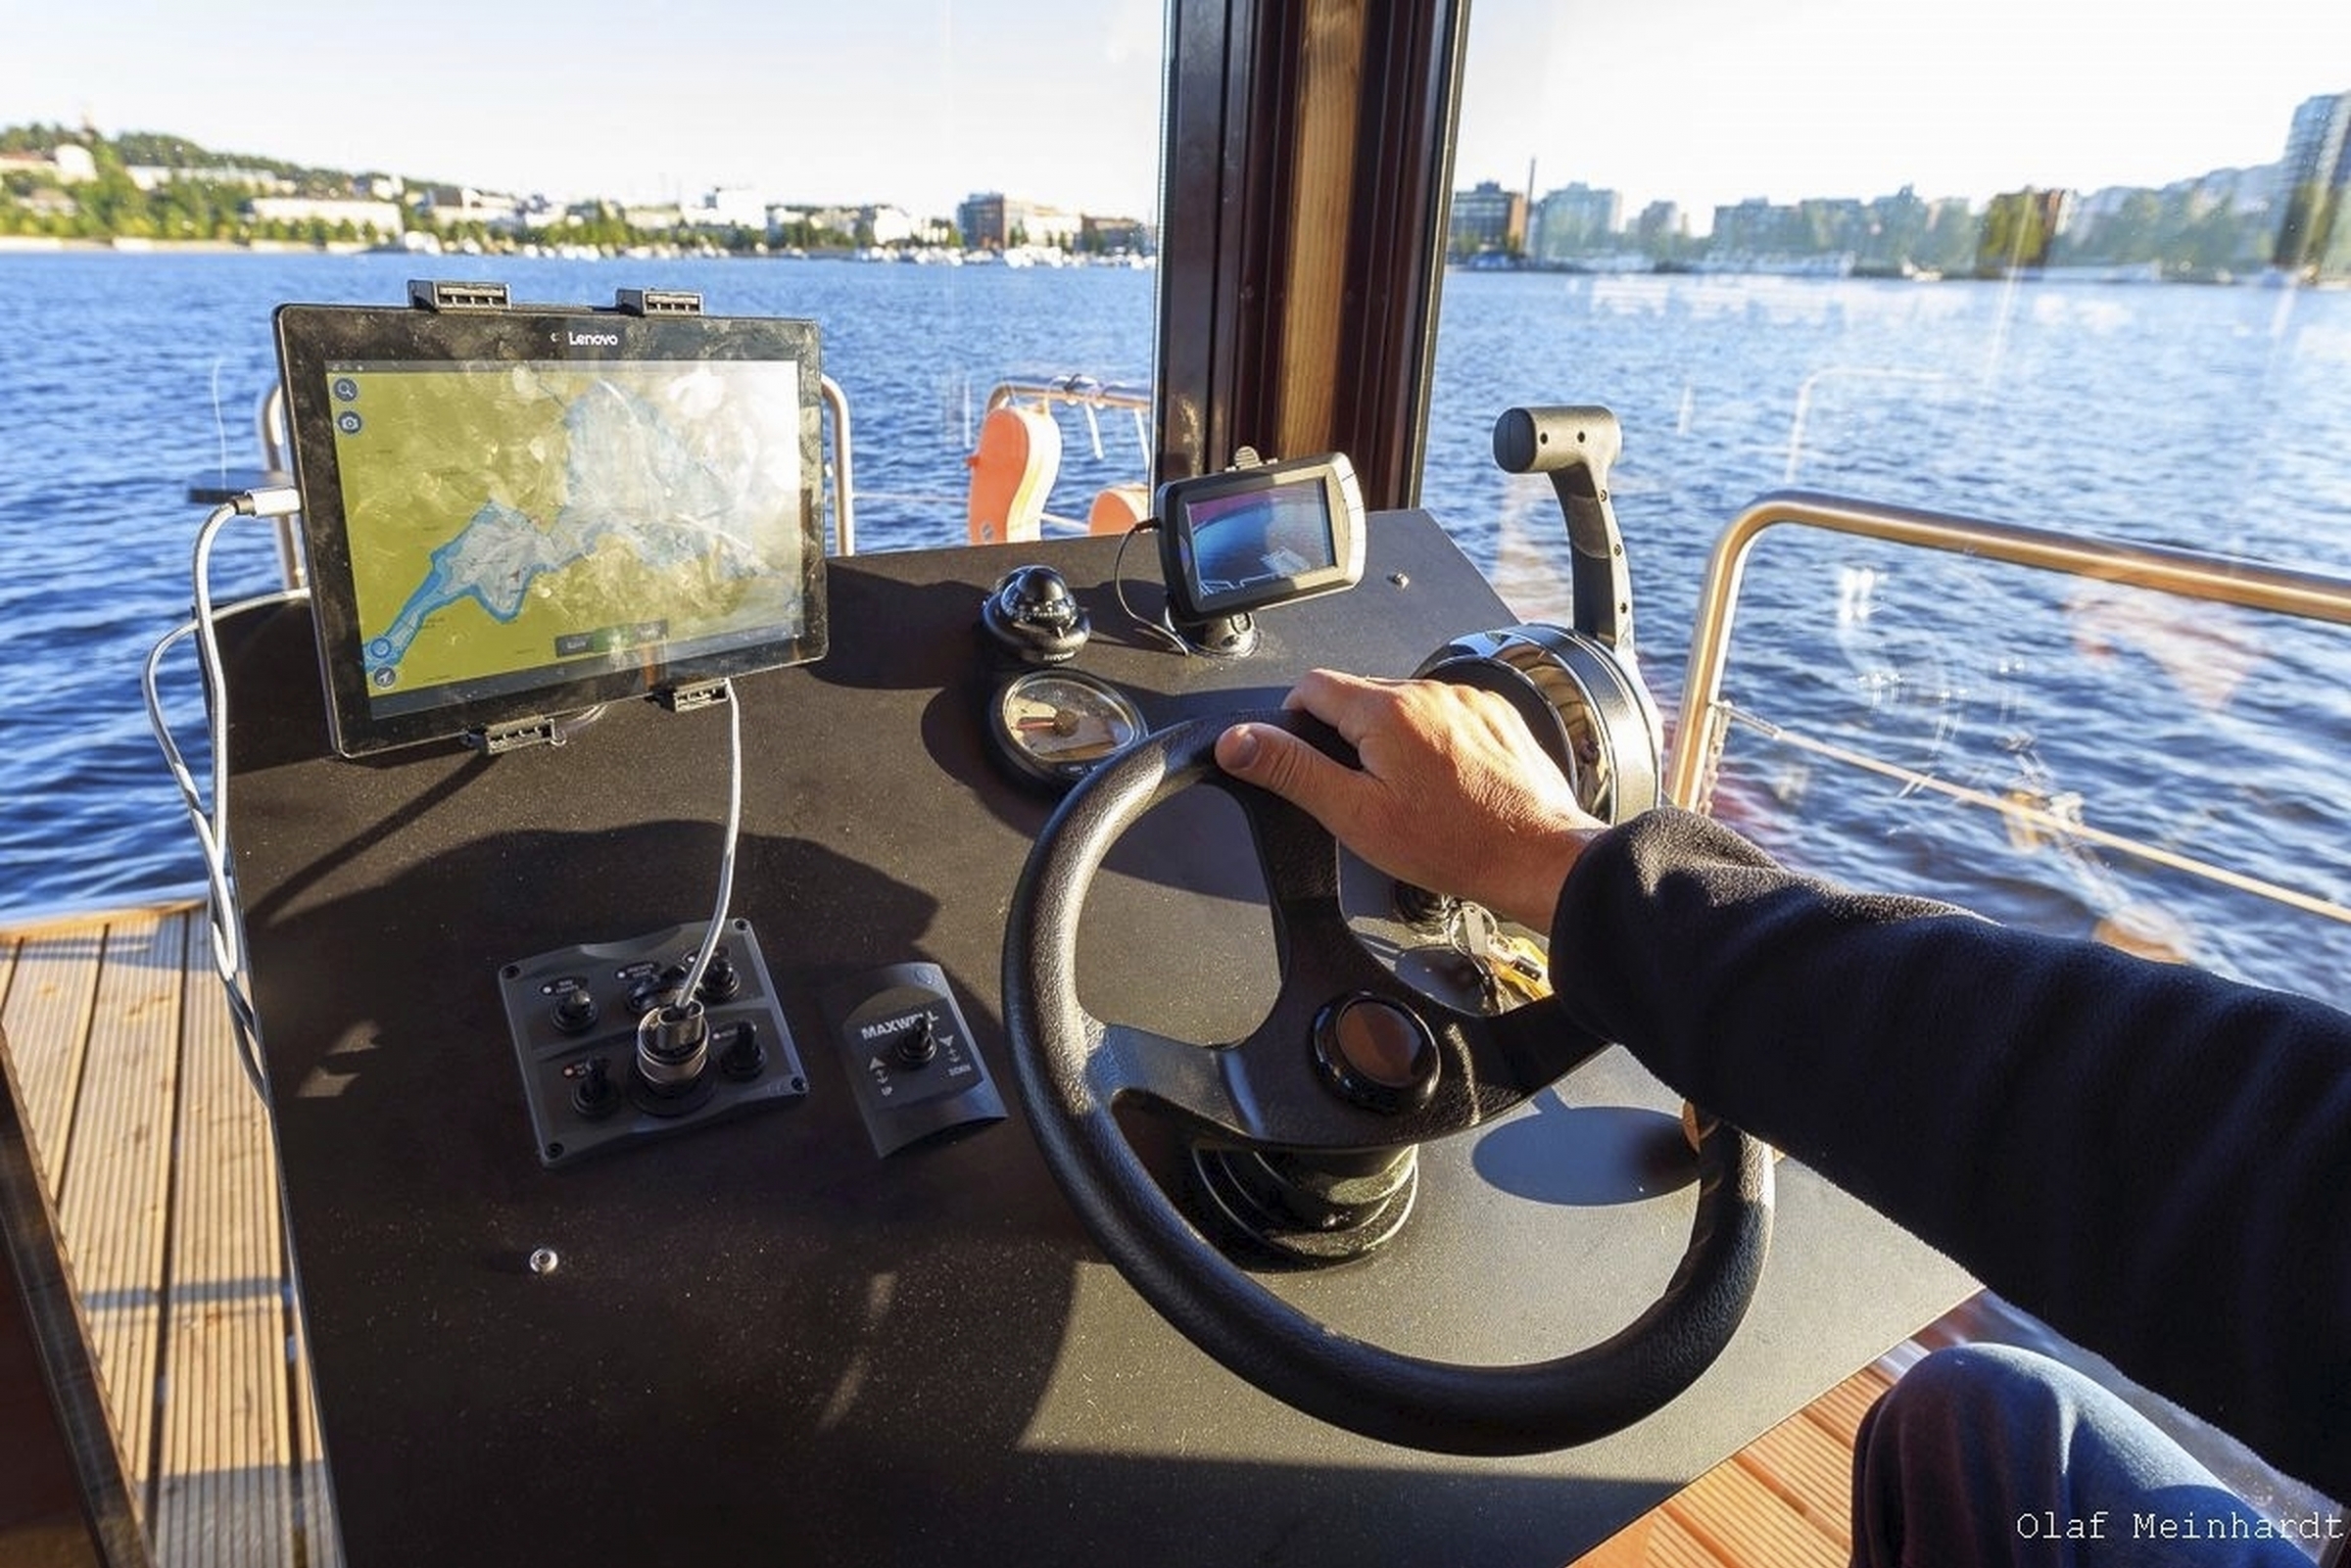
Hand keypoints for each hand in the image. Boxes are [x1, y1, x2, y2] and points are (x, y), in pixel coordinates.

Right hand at [1214, 670, 1600, 928]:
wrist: (1536, 857)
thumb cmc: (1454, 844)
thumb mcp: (1353, 814)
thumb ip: (1291, 770)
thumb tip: (1239, 742)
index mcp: (1387, 710)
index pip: (1311, 685)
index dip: (1294, 720)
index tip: (1303, 756)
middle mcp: (1428, 692)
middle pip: (1358, 694)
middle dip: (1345, 734)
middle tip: (1359, 790)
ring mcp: (1466, 701)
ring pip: (1403, 705)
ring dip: (1391, 739)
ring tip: (1406, 794)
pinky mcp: (1494, 715)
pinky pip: (1444, 715)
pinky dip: (1432, 742)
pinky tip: (1443, 785)